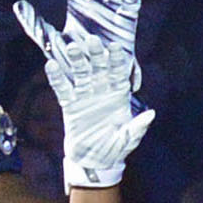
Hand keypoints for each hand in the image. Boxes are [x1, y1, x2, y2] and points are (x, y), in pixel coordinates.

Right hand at [13, 0, 153, 190]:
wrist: (94, 162)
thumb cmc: (114, 149)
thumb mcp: (128, 140)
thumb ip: (137, 127)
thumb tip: (151, 114)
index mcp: (119, 96)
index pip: (119, 73)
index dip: (116, 60)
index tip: (115, 47)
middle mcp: (102, 91)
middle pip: (99, 68)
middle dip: (96, 54)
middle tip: (91, 40)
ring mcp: (85, 96)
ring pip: (81, 74)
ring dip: (76, 60)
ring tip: (72, 47)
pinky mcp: (70, 105)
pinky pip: (63, 89)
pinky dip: (57, 78)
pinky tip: (51, 65)